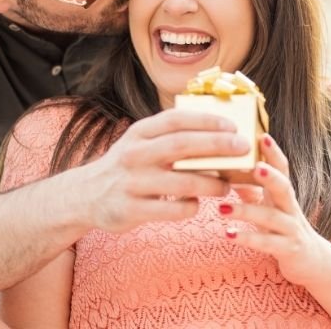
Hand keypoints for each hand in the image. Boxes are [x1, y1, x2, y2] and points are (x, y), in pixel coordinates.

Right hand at [79, 108, 249, 232]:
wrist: (86, 195)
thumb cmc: (128, 165)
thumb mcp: (141, 142)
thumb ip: (170, 136)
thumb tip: (220, 131)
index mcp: (139, 132)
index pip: (176, 120)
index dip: (207, 121)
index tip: (233, 126)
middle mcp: (134, 154)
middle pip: (182, 146)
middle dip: (217, 146)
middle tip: (243, 148)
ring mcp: (132, 182)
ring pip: (183, 182)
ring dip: (212, 184)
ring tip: (227, 185)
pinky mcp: (132, 210)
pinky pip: (173, 210)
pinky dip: (191, 207)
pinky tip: (196, 204)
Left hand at [220, 135, 328, 286]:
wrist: (313, 261)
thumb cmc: (284, 227)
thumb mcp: (269, 205)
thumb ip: (250, 188)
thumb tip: (224, 168)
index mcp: (284, 193)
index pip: (282, 168)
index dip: (273, 152)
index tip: (261, 136)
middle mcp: (291, 208)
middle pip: (284, 187)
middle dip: (270, 176)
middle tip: (254, 166)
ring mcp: (292, 229)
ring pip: (271, 218)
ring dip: (246, 212)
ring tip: (221, 209)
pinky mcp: (288, 249)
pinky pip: (268, 244)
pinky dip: (248, 239)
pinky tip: (228, 235)